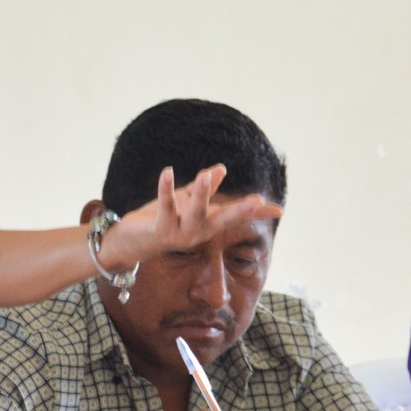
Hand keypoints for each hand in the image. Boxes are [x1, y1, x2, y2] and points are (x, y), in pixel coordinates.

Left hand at [97, 165, 283, 270]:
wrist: (130, 241)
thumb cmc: (161, 219)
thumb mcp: (185, 201)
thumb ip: (203, 187)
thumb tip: (220, 169)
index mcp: (206, 224)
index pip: (235, 216)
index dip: (257, 213)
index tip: (279, 210)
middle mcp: (197, 232)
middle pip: (222, 220)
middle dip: (240, 211)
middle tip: (258, 200)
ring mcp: (179, 233)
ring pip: (194, 213)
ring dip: (200, 194)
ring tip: (204, 174)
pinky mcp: (160, 230)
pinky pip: (165, 207)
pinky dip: (166, 189)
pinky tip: (167, 172)